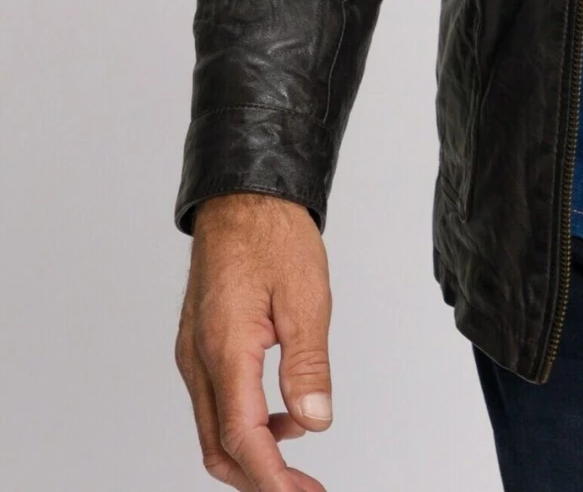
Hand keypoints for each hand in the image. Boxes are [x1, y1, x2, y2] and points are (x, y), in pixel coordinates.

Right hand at [176, 192, 333, 491]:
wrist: (243, 195)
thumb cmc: (273, 235)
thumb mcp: (306, 296)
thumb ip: (308, 363)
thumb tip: (313, 422)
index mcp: (225, 348)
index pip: (243, 437)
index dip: (272, 477)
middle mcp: (198, 358)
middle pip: (219, 447)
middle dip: (260, 479)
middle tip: (303, 491)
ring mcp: (193, 353)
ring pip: (213, 429)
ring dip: (252, 454)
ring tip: (298, 460)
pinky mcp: (199, 346)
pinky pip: (215, 403)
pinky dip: (243, 425)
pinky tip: (280, 417)